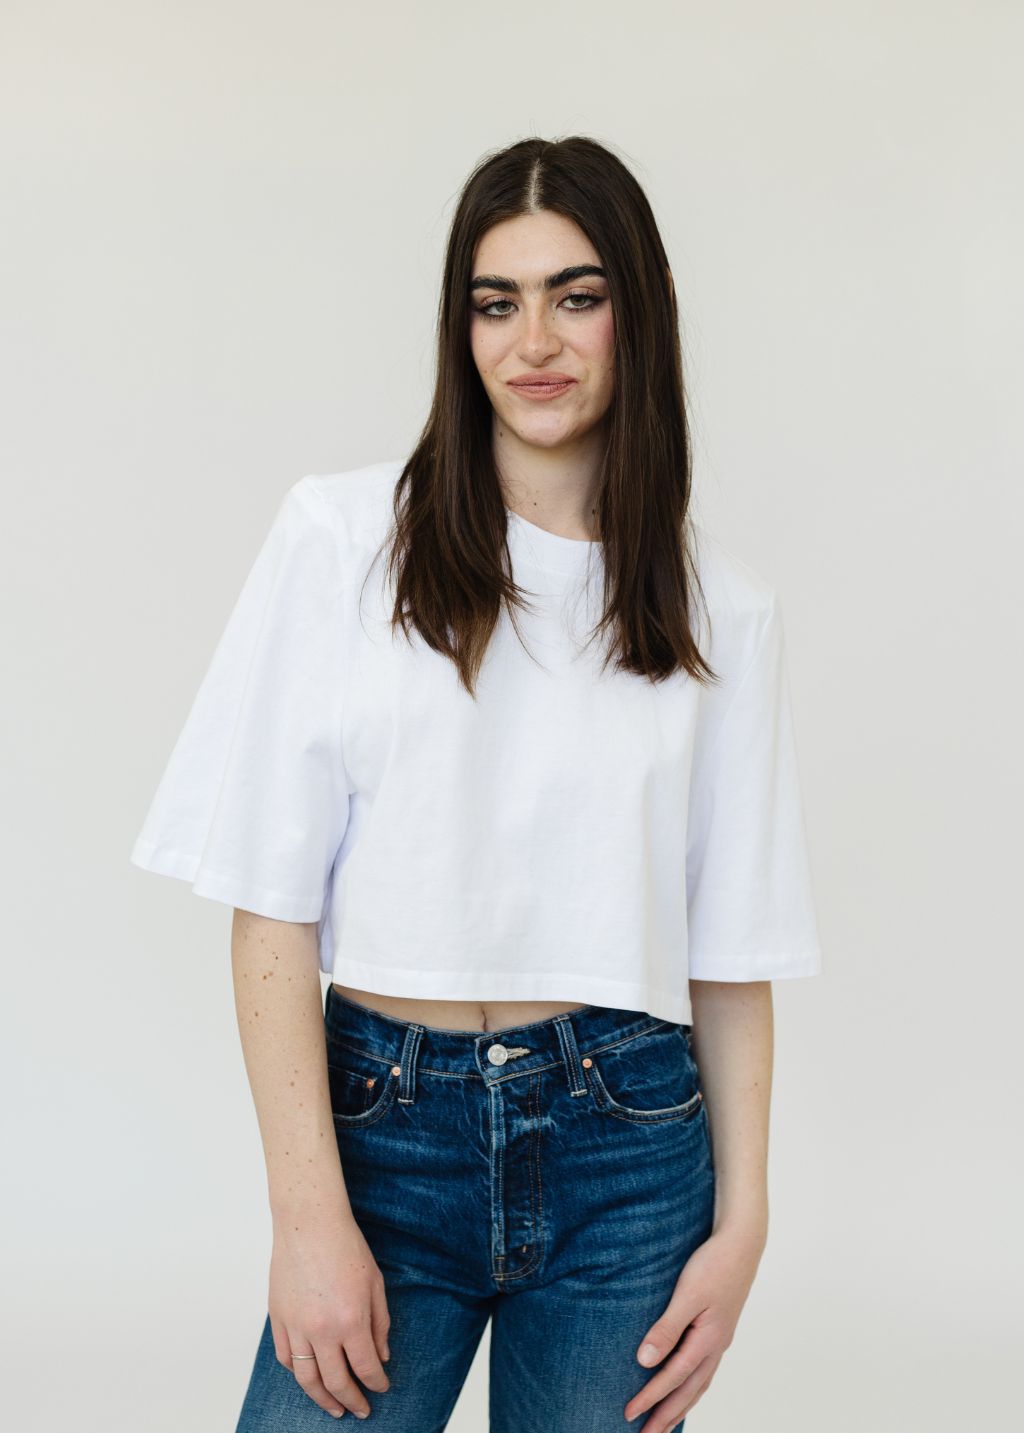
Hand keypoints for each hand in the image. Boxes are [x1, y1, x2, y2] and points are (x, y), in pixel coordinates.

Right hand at [269, 1211, 391, 1419]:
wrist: (309, 1223)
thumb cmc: (346, 1246)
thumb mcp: (375, 1283)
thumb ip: (380, 1324)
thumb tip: (381, 1356)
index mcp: (351, 1320)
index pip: (366, 1367)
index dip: (376, 1383)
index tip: (382, 1388)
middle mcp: (322, 1330)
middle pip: (336, 1382)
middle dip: (352, 1400)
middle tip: (361, 1411)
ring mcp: (296, 1326)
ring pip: (307, 1379)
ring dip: (322, 1399)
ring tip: (334, 1408)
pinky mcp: (278, 1318)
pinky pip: (287, 1358)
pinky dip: (299, 1373)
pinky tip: (310, 1378)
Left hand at [624, 1224, 765, 1429]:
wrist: (742, 1244)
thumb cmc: (713, 1264)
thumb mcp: (687, 1294)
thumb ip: (667, 1328)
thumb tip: (644, 1361)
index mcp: (708, 1340)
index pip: (673, 1378)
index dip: (650, 1398)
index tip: (629, 1414)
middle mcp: (716, 1347)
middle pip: (689, 1392)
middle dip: (666, 1416)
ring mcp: (719, 1340)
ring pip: (699, 1384)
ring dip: (680, 1407)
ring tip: (664, 1426)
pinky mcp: (719, 1330)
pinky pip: (704, 1370)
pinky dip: (692, 1388)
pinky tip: (684, 1388)